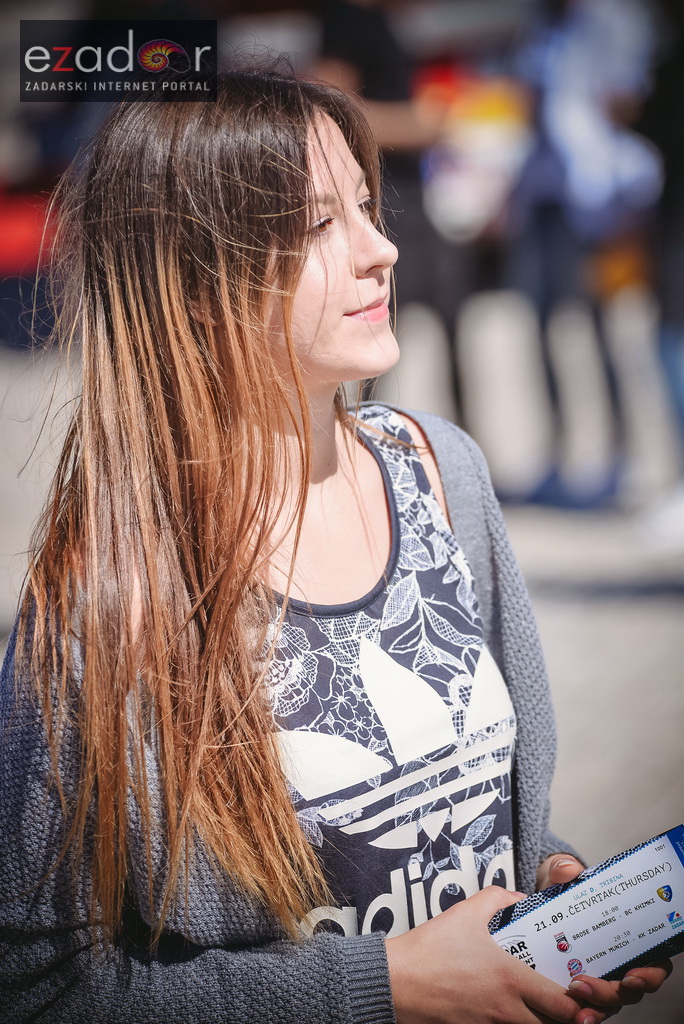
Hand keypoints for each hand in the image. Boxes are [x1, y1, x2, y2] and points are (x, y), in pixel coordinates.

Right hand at [385, 885, 605, 1023]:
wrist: (396, 982)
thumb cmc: (429, 950)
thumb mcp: (465, 913)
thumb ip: (497, 899)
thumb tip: (516, 898)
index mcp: (510, 979)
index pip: (564, 1004)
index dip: (585, 1005)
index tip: (590, 993)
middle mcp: (507, 1010)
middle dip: (574, 1020)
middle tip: (578, 1006)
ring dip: (545, 1022)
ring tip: (548, 1008)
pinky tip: (514, 1011)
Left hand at [536, 855, 672, 1023]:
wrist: (538, 903)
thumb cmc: (562, 891)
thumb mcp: (561, 875)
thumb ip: (564, 868)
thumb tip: (567, 870)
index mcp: (627, 936)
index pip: (653, 961)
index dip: (650, 973)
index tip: (633, 974)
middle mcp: (619, 963)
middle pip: (632, 988)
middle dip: (617, 992)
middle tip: (591, 985)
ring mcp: (601, 978)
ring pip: (611, 1003)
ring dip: (597, 1005)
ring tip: (577, 998)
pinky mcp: (580, 988)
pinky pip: (588, 1006)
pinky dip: (582, 1011)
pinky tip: (571, 1013)